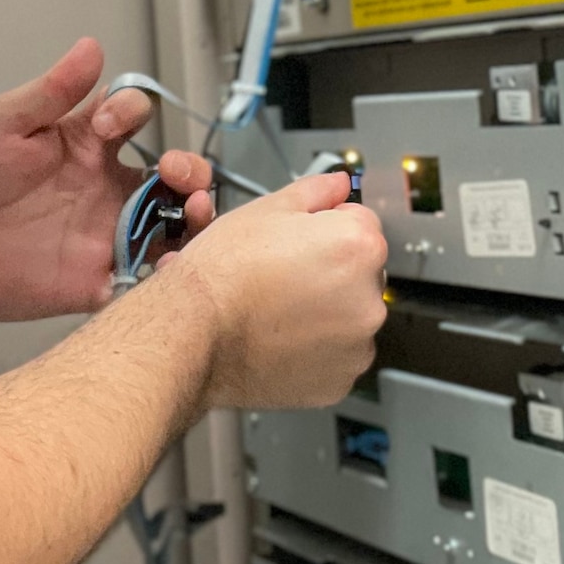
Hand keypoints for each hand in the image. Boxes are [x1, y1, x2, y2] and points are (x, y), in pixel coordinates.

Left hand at [0, 38, 213, 328]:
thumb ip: (50, 92)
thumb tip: (92, 46)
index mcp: (84, 143)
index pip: (133, 116)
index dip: (130, 112)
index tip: (104, 126)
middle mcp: (104, 186)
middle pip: (174, 173)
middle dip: (191, 169)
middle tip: (178, 174)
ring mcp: (104, 233)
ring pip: (172, 224)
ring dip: (195, 218)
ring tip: (194, 214)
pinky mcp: (95, 278)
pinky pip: (145, 277)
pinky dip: (168, 272)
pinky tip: (170, 266)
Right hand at [171, 170, 388, 410]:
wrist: (195, 330)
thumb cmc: (225, 272)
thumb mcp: (268, 209)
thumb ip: (317, 191)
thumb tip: (340, 183)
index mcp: (359, 247)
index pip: (360, 222)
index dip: (324, 226)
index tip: (298, 241)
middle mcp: (368, 298)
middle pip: (360, 271)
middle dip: (332, 269)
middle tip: (284, 274)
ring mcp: (356, 344)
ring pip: (349, 315)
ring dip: (326, 311)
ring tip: (279, 308)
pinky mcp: (339, 380)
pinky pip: (337, 355)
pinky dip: (316, 348)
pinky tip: (282, 336)